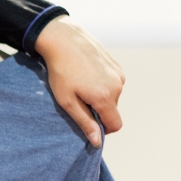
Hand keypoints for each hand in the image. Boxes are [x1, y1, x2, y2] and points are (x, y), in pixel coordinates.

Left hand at [33, 17, 124, 147]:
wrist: (63, 39)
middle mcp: (118, 86)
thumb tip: (97, 142)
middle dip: (98, 110)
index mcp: (106, 97)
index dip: (102, 129)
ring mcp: (119, 73)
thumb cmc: (61, 71)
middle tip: (77, 98)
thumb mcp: (68, 101)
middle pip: (113, 110)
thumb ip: (85, 122)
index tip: (88, 121)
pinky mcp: (117, 65)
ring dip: (99, 96)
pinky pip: (113, 83)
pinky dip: (102, 84)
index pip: (115, 125)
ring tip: (80, 84)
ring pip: (113, 96)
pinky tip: (86, 74)